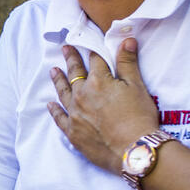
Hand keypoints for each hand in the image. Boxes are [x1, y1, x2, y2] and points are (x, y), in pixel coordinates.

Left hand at [48, 39, 160, 173]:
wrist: (133, 149)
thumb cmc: (139, 117)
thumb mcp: (137, 86)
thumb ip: (128, 63)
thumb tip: (126, 39)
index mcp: (98, 82)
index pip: (95, 61)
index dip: (92, 50)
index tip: (85, 41)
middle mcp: (82, 96)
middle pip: (75, 74)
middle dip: (71, 60)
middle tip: (65, 49)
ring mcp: (74, 114)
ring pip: (63, 93)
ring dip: (58, 80)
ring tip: (53, 70)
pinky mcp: (73, 132)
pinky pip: (59, 118)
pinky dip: (54, 110)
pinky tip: (50, 104)